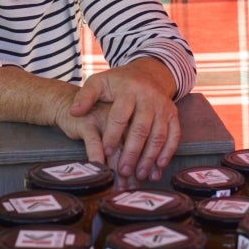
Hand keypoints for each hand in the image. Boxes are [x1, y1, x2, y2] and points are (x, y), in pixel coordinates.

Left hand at [69, 62, 179, 182]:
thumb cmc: (119, 82)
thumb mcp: (100, 82)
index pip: (120, 116)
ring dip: (150, 157)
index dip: (113, 135)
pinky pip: (174, 135)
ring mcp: (163, 106)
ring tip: (140, 175)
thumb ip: (85, 96)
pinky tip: (159, 167)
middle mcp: (149, 98)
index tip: (106, 151)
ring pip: (158, 135)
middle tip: (123, 172)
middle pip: (141, 129)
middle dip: (132, 152)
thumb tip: (74, 112)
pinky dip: (168, 152)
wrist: (148, 73)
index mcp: (128, 90)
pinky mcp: (173, 114)